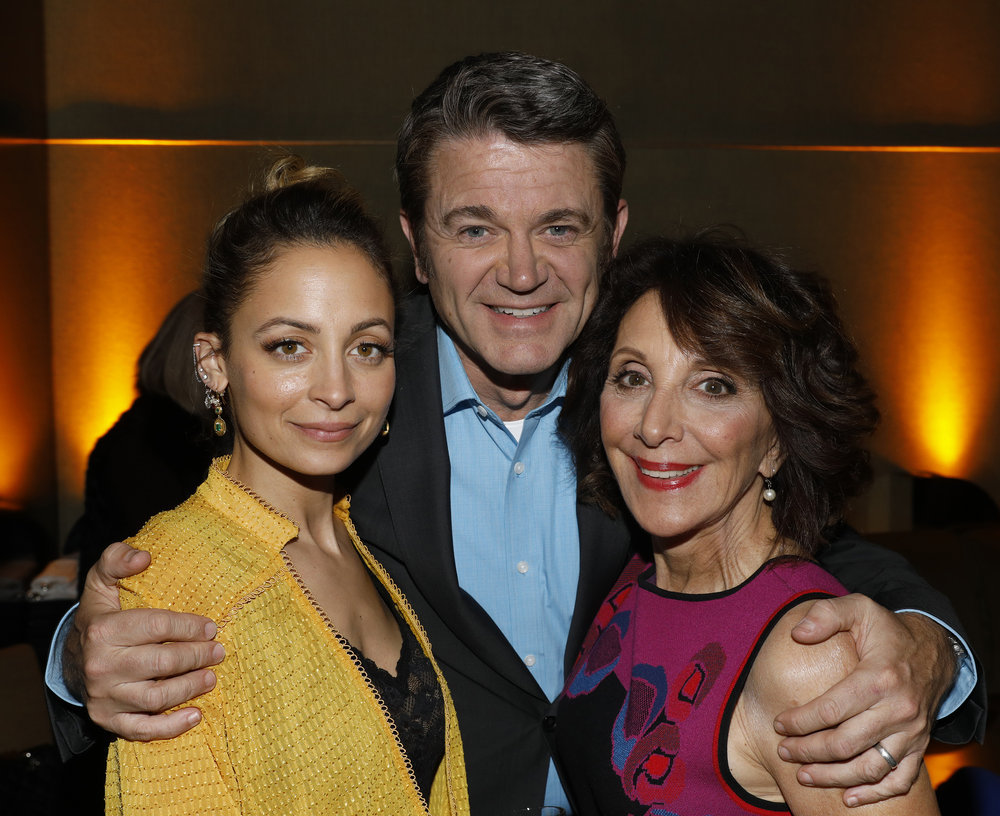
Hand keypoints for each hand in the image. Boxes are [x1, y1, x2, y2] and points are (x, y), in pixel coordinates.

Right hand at [64, 541, 224, 740]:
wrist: (72, 657)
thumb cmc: (100, 615)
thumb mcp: (101, 580)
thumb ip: (118, 559)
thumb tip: (144, 556)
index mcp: (102, 630)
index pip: (156, 627)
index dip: (188, 627)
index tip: (212, 627)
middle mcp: (101, 666)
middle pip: (161, 663)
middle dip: (196, 656)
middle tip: (219, 651)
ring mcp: (104, 696)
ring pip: (156, 698)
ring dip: (190, 688)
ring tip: (212, 677)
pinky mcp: (107, 720)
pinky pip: (142, 730)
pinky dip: (171, 727)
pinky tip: (196, 716)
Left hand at [772, 594, 954, 806]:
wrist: (934, 650)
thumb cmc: (887, 630)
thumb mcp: (858, 608)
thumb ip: (826, 614)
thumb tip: (798, 634)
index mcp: (879, 677)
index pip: (831, 710)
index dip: (800, 721)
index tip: (778, 724)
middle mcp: (899, 710)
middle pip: (846, 744)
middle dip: (809, 751)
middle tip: (784, 751)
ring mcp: (911, 732)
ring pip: (870, 768)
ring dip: (834, 777)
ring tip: (804, 775)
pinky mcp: (919, 746)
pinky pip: (900, 780)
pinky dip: (874, 793)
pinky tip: (849, 797)